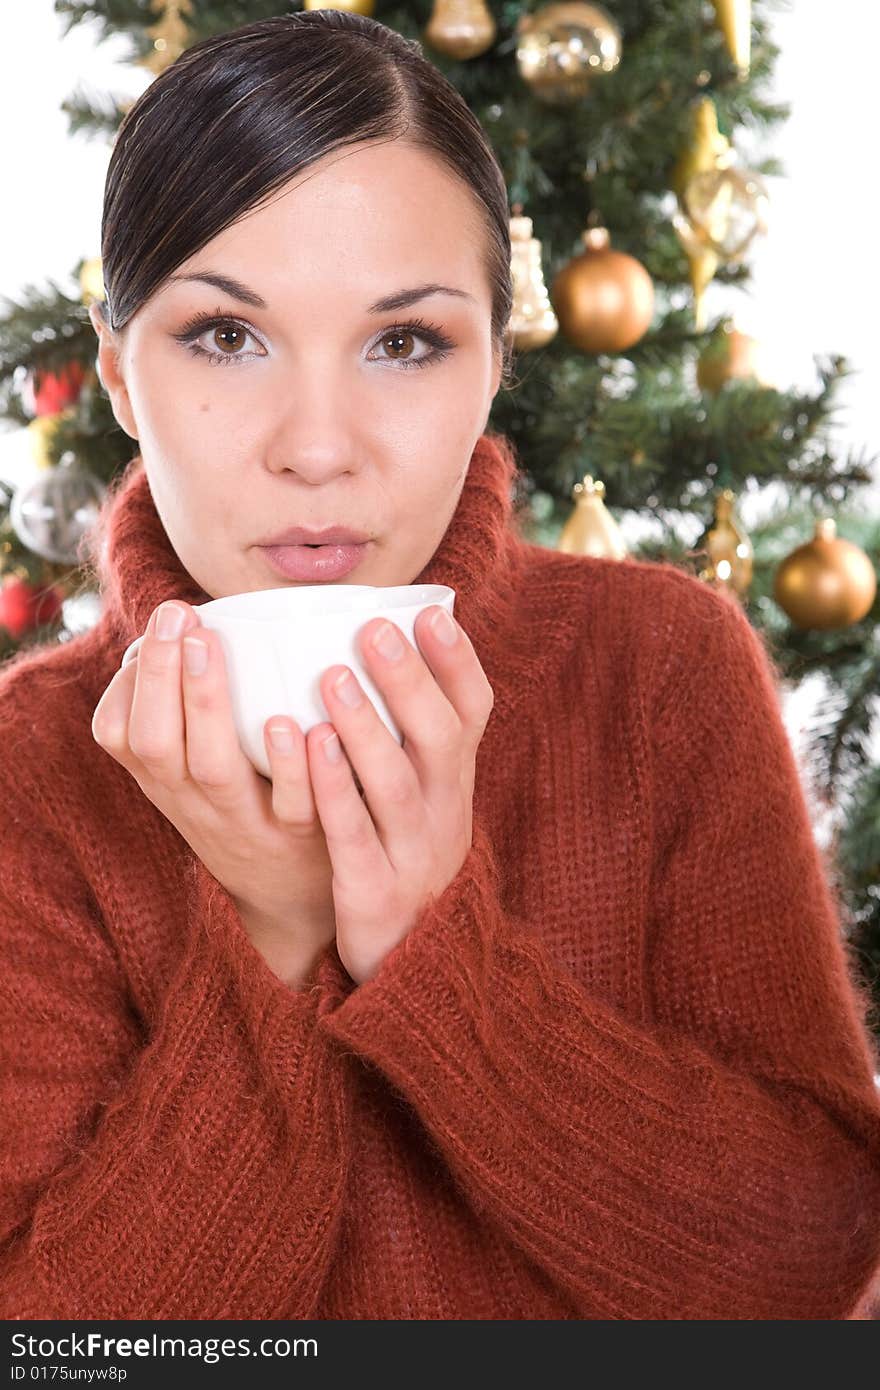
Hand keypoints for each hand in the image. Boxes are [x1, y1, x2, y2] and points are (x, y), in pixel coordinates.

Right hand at [91, 600, 339, 986]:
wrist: (295, 901)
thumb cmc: (247, 805)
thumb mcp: (196, 767)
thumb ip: (185, 705)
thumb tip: (185, 620)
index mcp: (166, 778)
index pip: (123, 732)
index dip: (136, 678)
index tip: (166, 617)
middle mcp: (195, 801)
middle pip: (158, 743)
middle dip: (161, 675)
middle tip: (177, 615)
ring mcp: (246, 822)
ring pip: (214, 769)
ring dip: (208, 704)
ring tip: (211, 646)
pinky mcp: (301, 839)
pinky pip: (292, 804)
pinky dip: (290, 763)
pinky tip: (295, 721)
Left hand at [307, 606, 494, 986]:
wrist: (414, 958)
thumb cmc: (406, 850)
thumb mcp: (427, 793)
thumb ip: (415, 732)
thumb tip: (397, 644)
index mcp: (454, 780)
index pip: (474, 712)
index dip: (458, 663)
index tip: (432, 613)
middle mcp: (443, 810)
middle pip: (439, 738)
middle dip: (408, 681)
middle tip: (374, 629)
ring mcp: (412, 852)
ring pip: (395, 783)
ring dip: (365, 728)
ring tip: (331, 677)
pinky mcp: (373, 890)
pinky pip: (354, 835)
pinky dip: (334, 791)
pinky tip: (309, 748)